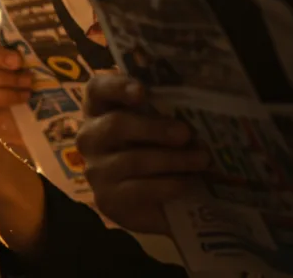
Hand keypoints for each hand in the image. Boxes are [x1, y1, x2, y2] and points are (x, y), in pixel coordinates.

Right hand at [78, 72, 209, 234]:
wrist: (161, 206)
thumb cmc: (162, 153)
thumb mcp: (163, 128)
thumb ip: (167, 113)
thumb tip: (194, 106)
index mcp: (101, 110)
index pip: (98, 90)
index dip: (117, 87)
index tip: (142, 92)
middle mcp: (91, 138)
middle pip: (116, 125)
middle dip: (154, 128)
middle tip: (185, 133)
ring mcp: (96, 170)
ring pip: (133, 160)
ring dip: (173, 159)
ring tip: (201, 159)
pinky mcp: (108, 199)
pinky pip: (141, 189)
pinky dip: (170, 184)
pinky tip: (188, 183)